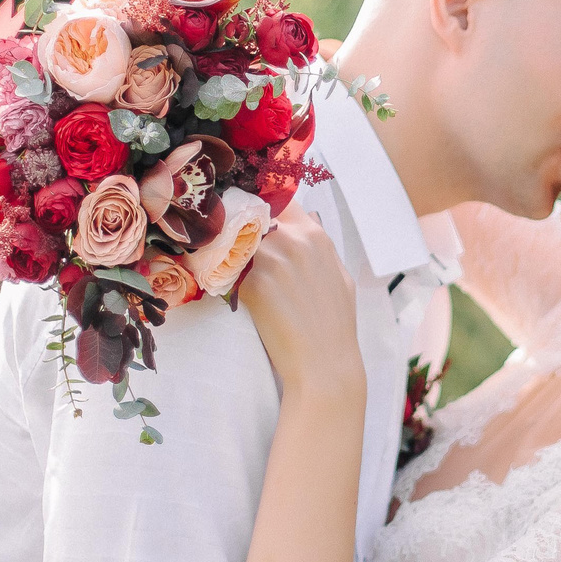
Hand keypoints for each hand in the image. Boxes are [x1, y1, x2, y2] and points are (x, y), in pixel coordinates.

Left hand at [237, 208, 363, 407]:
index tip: (251, 214)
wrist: (323, 362)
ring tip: (223, 265)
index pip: (280, 198)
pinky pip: (227, 267)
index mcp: (315, 235)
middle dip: (239, 226)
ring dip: (226, 249)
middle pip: (251, 215)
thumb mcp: (338, 275)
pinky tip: (225, 286)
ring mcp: (270, 260)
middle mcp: (292, 240)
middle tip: (228, 241)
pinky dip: (222, 274)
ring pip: (234, 239)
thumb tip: (304, 225)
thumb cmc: (334, 323)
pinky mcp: (251, 283)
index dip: (263, 204)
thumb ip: (319, 247)